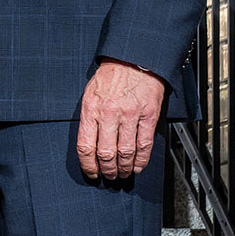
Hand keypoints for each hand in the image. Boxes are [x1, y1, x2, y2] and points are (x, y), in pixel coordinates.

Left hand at [76, 59, 165, 179]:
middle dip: (106, 170)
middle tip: (108, 176)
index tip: (90, 172)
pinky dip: (141, 160)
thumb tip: (88, 145)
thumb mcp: (90, 93)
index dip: (87, 165)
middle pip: (106, 153)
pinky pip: (144, 145)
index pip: (86, 145)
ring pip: (126, 153)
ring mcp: (130, 115)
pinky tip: (137, 166)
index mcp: (91, 108)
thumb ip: (89, 118)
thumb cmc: (110, 76)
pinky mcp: (148, 115)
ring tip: (122, 174)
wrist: (133, 59)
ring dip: (123, 168)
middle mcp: (109, 112)